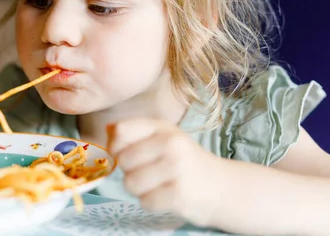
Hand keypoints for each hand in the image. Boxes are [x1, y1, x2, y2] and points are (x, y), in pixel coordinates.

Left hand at [107, 118, 225, 226]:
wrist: (221, 187)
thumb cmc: (185, 161)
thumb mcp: (163, 137)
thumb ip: (134, 132)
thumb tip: (108, 129)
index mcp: (163, 127)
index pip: (121, 131)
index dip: (115, 146)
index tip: (124, 153)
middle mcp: (171, 143)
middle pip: (123, 160)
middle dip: (130, 171)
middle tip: (149, 172)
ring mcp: (177, 168)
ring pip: (130, 183)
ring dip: (139, 189)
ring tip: (157, 184)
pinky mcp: (179, 194)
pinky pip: (145, 201)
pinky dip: (152, 203)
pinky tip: (166, 196)